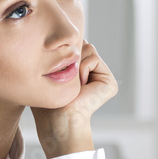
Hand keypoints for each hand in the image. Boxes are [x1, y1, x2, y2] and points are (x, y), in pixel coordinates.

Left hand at [31, 41, 117, 158]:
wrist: (59, 120)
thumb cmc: (48, 104)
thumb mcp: (48, 75)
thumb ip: (55, 55)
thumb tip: (56, 38)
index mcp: (81, 73)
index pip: (73, 47)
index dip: (63, 52)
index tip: (57, 70)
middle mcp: (94, 74)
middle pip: (82, 44)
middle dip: (70, 56)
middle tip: (65, 77)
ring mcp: (103, 78)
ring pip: (88, 48)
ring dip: (76, 64)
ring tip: (73, 83)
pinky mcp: (109, 82)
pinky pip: (93, 58)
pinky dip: (83, 69)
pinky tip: (81, 86)